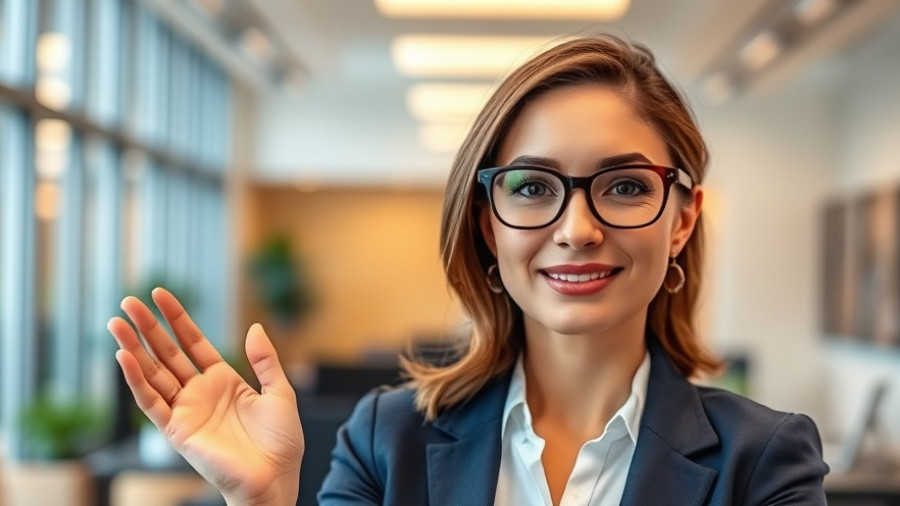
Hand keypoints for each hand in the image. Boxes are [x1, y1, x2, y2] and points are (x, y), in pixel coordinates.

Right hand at [108, 287, 303, 505]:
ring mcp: (186, 410)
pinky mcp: (177, 430)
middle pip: (167, 353)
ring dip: (133, 349)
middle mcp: (200, 392)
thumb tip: (254, 327)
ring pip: (153, 373)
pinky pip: (151, 402)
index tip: (160, 294)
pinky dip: (137, 381)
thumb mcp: (280, 392)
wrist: (275, 479)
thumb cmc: (281, 443)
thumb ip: (265, 360)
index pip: (193, 342)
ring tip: (116, 323)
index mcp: (223, 380)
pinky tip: (124, 358)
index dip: (177, 318)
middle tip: (129, 301)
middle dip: (148, 327)